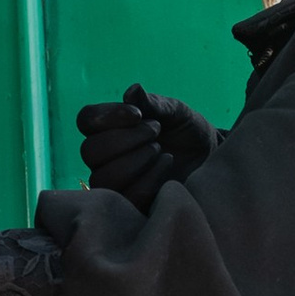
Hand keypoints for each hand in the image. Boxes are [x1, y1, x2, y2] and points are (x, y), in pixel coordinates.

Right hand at [75, 85, 218, 210]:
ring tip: (159, 149)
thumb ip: (152, 103)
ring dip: (135, 160)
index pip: (85, 120)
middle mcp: (104, 158)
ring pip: (103, 178)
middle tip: (155, 131)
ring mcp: (116, 184)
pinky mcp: (132, 205)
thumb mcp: (174, 111)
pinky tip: (166, 163)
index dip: (107, 116)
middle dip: (125, 139)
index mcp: (107, 129)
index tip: (138, 114)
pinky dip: (149, 178)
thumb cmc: (186, 130)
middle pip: (89, 151)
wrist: (209, 157)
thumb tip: (132, 90)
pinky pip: (127, 197)